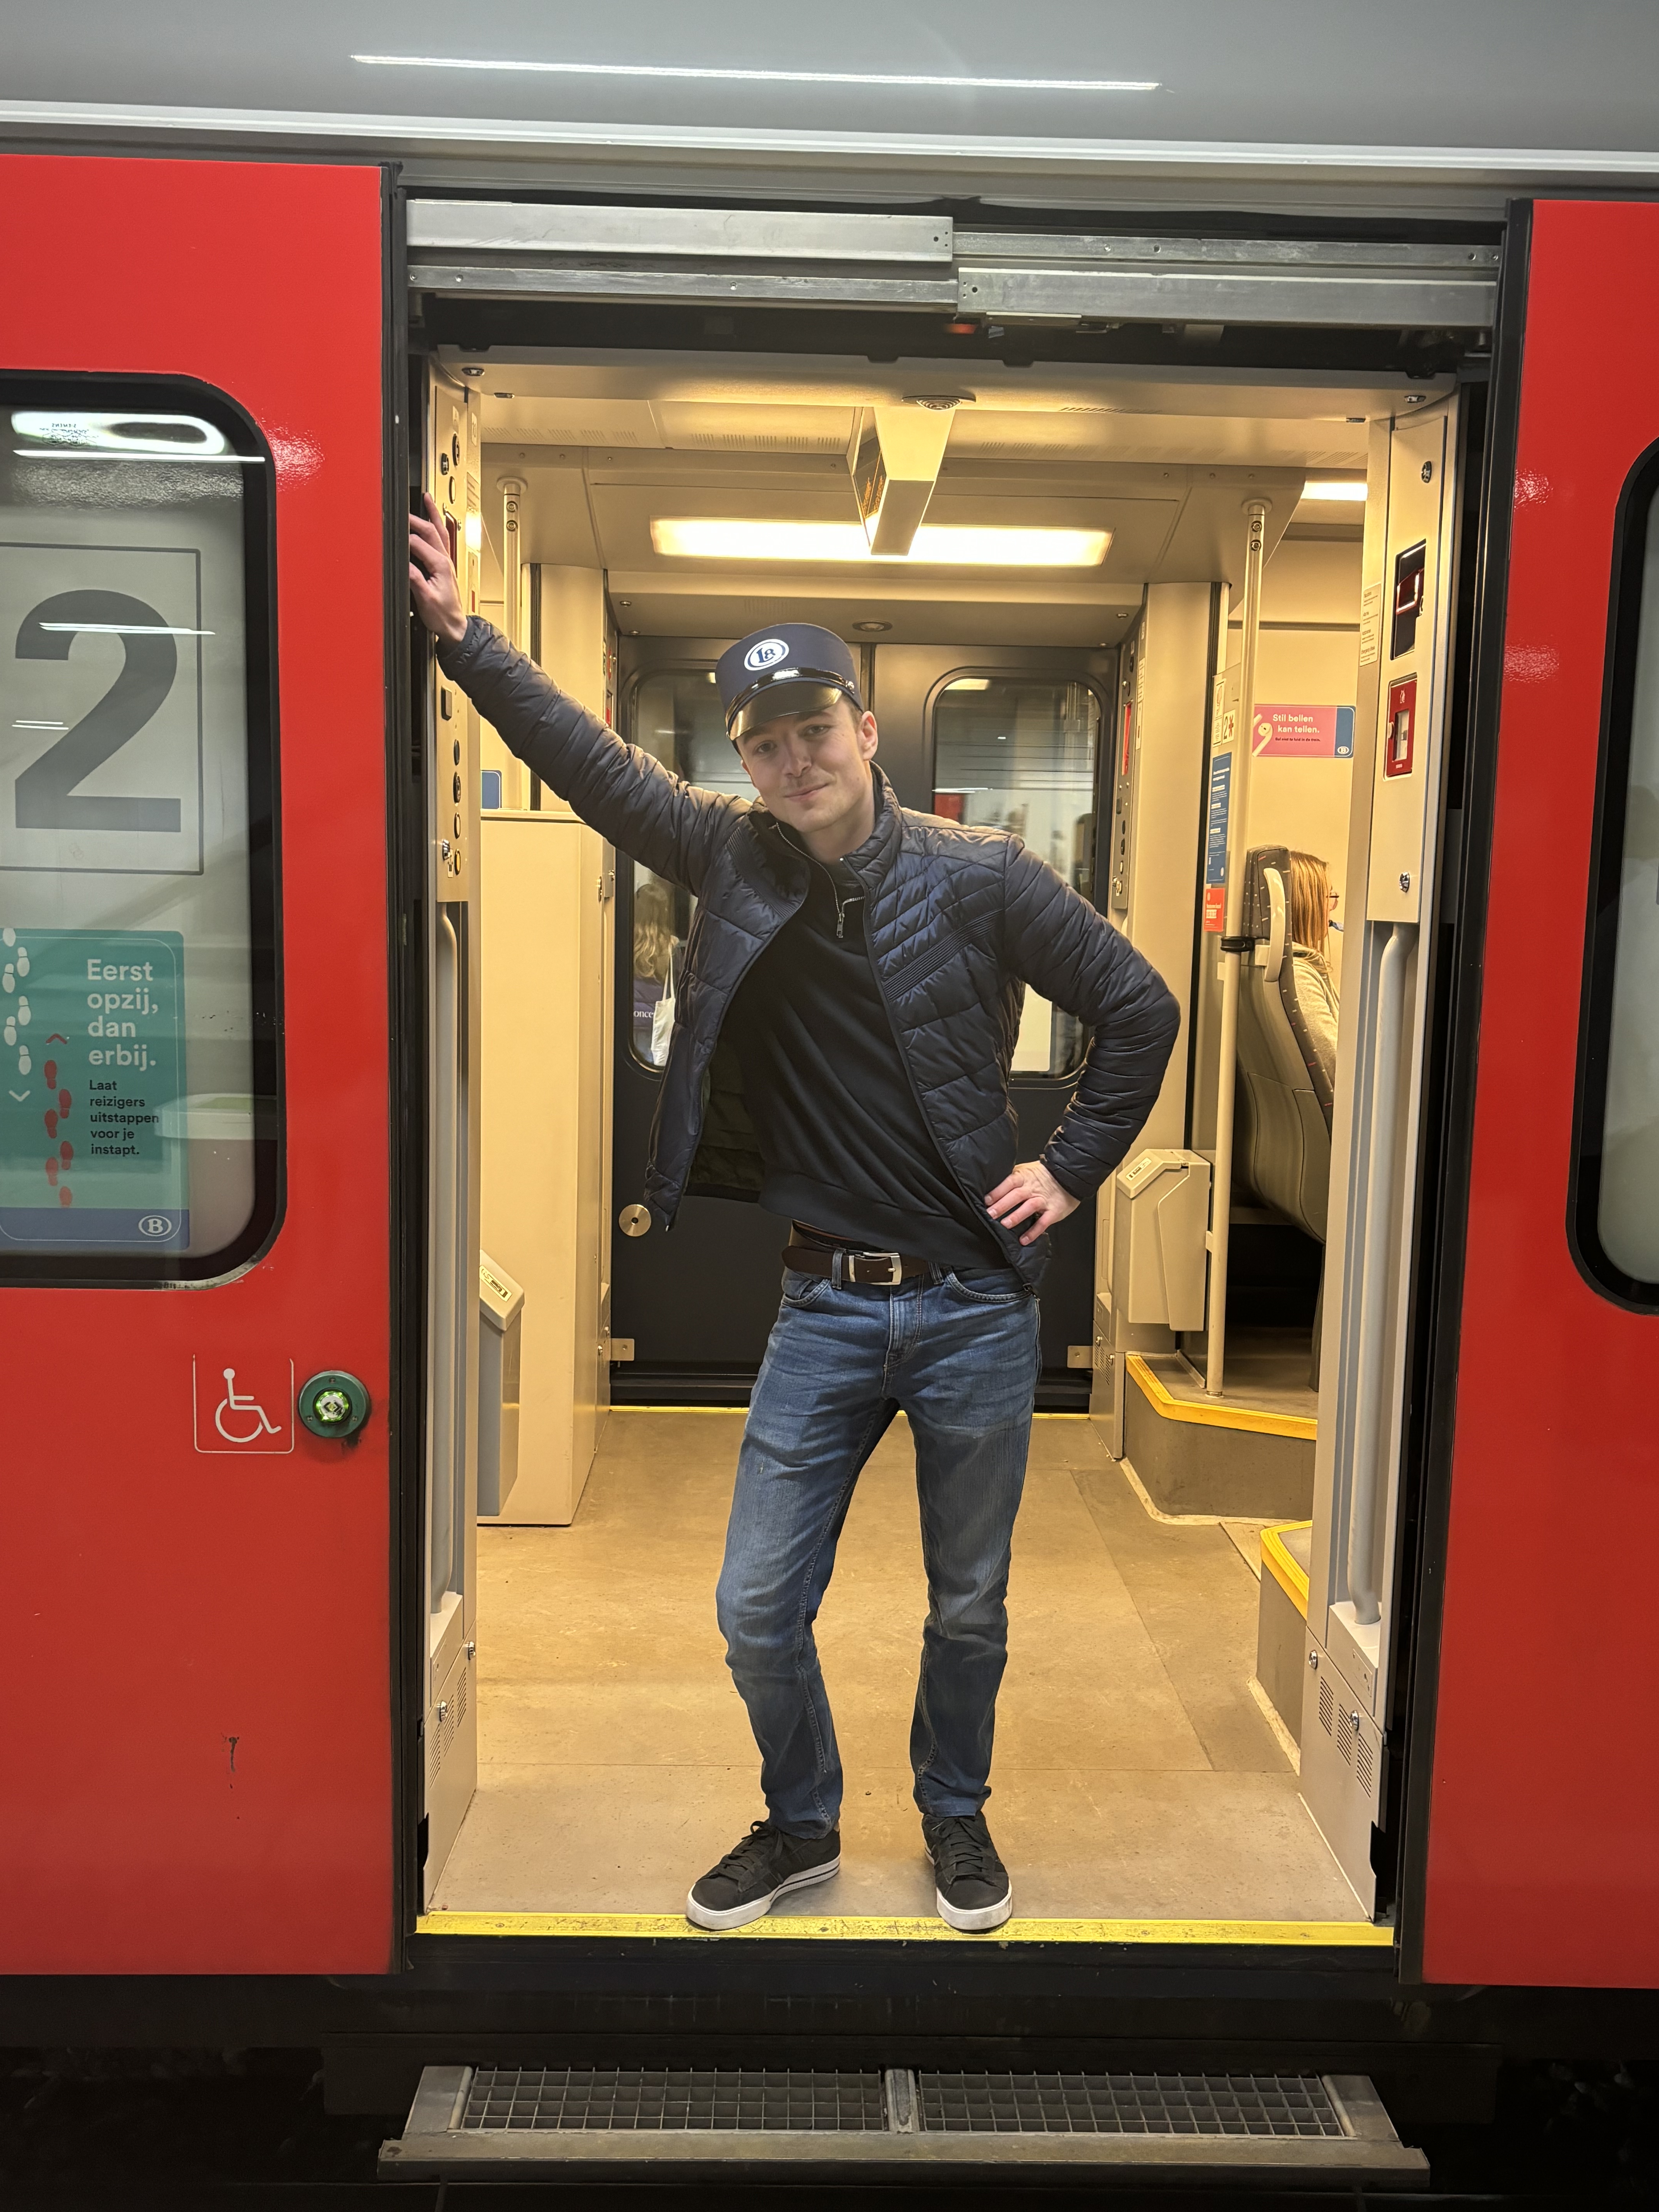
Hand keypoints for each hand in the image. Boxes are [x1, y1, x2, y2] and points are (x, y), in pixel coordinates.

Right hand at [409, 493, 466, 643]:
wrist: (454, 626)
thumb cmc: (441, 616)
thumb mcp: (424, 599)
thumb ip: (414, 579)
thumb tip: (403, 564)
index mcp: (440, 565)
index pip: (418, 543)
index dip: (404, 537)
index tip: (392, 532)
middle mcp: (445, 560)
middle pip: (430, 531)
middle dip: (415, 519)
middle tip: (401, 509)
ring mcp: (447, 561)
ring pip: (440, 531)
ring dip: (433, 514)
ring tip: (426, 499)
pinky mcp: (446, 564)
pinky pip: (443, 539)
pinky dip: (438, 525)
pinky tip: (434, 519)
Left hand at [984, 1160, 1079, 1245]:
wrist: (1069, 1176)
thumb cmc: (1043, 1175)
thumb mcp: (1026, 1171)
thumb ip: (1012, 1179)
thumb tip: (992, 1187)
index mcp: (1024, 1177)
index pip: (1009, 1183)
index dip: (997, 1191)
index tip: (986, 1201)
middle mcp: (1033, 1188)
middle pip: (1016, 1195)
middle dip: (1002, 1205)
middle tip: (990, 1214)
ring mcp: (1044, 1200)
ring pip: (1029, 1207)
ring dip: (1016, 1216)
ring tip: (1005, 1224)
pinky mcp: (1053, 1211)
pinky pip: (1043, 1222)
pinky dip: (1033, 1231)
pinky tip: (1024, 1239)